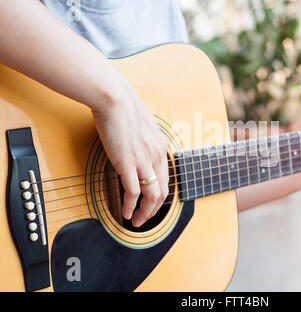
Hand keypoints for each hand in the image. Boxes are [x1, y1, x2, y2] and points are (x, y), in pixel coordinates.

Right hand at [92, 83, 168, 227]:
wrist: (115, 99)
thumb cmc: (125, 107)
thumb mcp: (143, 122)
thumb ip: (145, 135)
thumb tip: (140, 138)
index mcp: (160, 147)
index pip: (166, 179)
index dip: (159, 196)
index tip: (151, 204)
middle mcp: (156, 156)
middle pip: (162, 192)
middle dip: (154, 210)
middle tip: (145, 219)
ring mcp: (143, 160)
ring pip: (151, 195)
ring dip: (145, 213)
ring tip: (137, 222)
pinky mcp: (127, 163)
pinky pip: (133, 191)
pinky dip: (131, 206)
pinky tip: (126, 213)